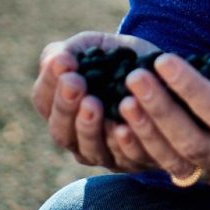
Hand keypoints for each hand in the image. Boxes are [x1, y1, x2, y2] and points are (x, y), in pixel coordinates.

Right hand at [32, 30, 158, 172]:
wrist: (165, 74)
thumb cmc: (123, 60)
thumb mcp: (97, 47)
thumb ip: (73, 50)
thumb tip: (55, 59)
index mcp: (62, 107)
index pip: (44, 100)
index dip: (50, 82)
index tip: (64, 62)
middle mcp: (77, 136)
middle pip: (61, 131)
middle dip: (66, 106)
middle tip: (75, 83)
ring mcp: (104, 153)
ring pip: (89, 149)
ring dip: (89, 127)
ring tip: (93, 103)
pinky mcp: (133, 162)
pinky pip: (125, 158)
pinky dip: (122, 144)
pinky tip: (123, 127)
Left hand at [110, 46, 209, 187]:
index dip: (191, 89)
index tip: (163, 60)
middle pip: (194, 142)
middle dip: (161, 110)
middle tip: (134, 77)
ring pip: (175, 160)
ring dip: (146, 131)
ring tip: (123, 99)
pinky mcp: (197, 175)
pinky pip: (164, 167)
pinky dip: (140, 148)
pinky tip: (118, 125)